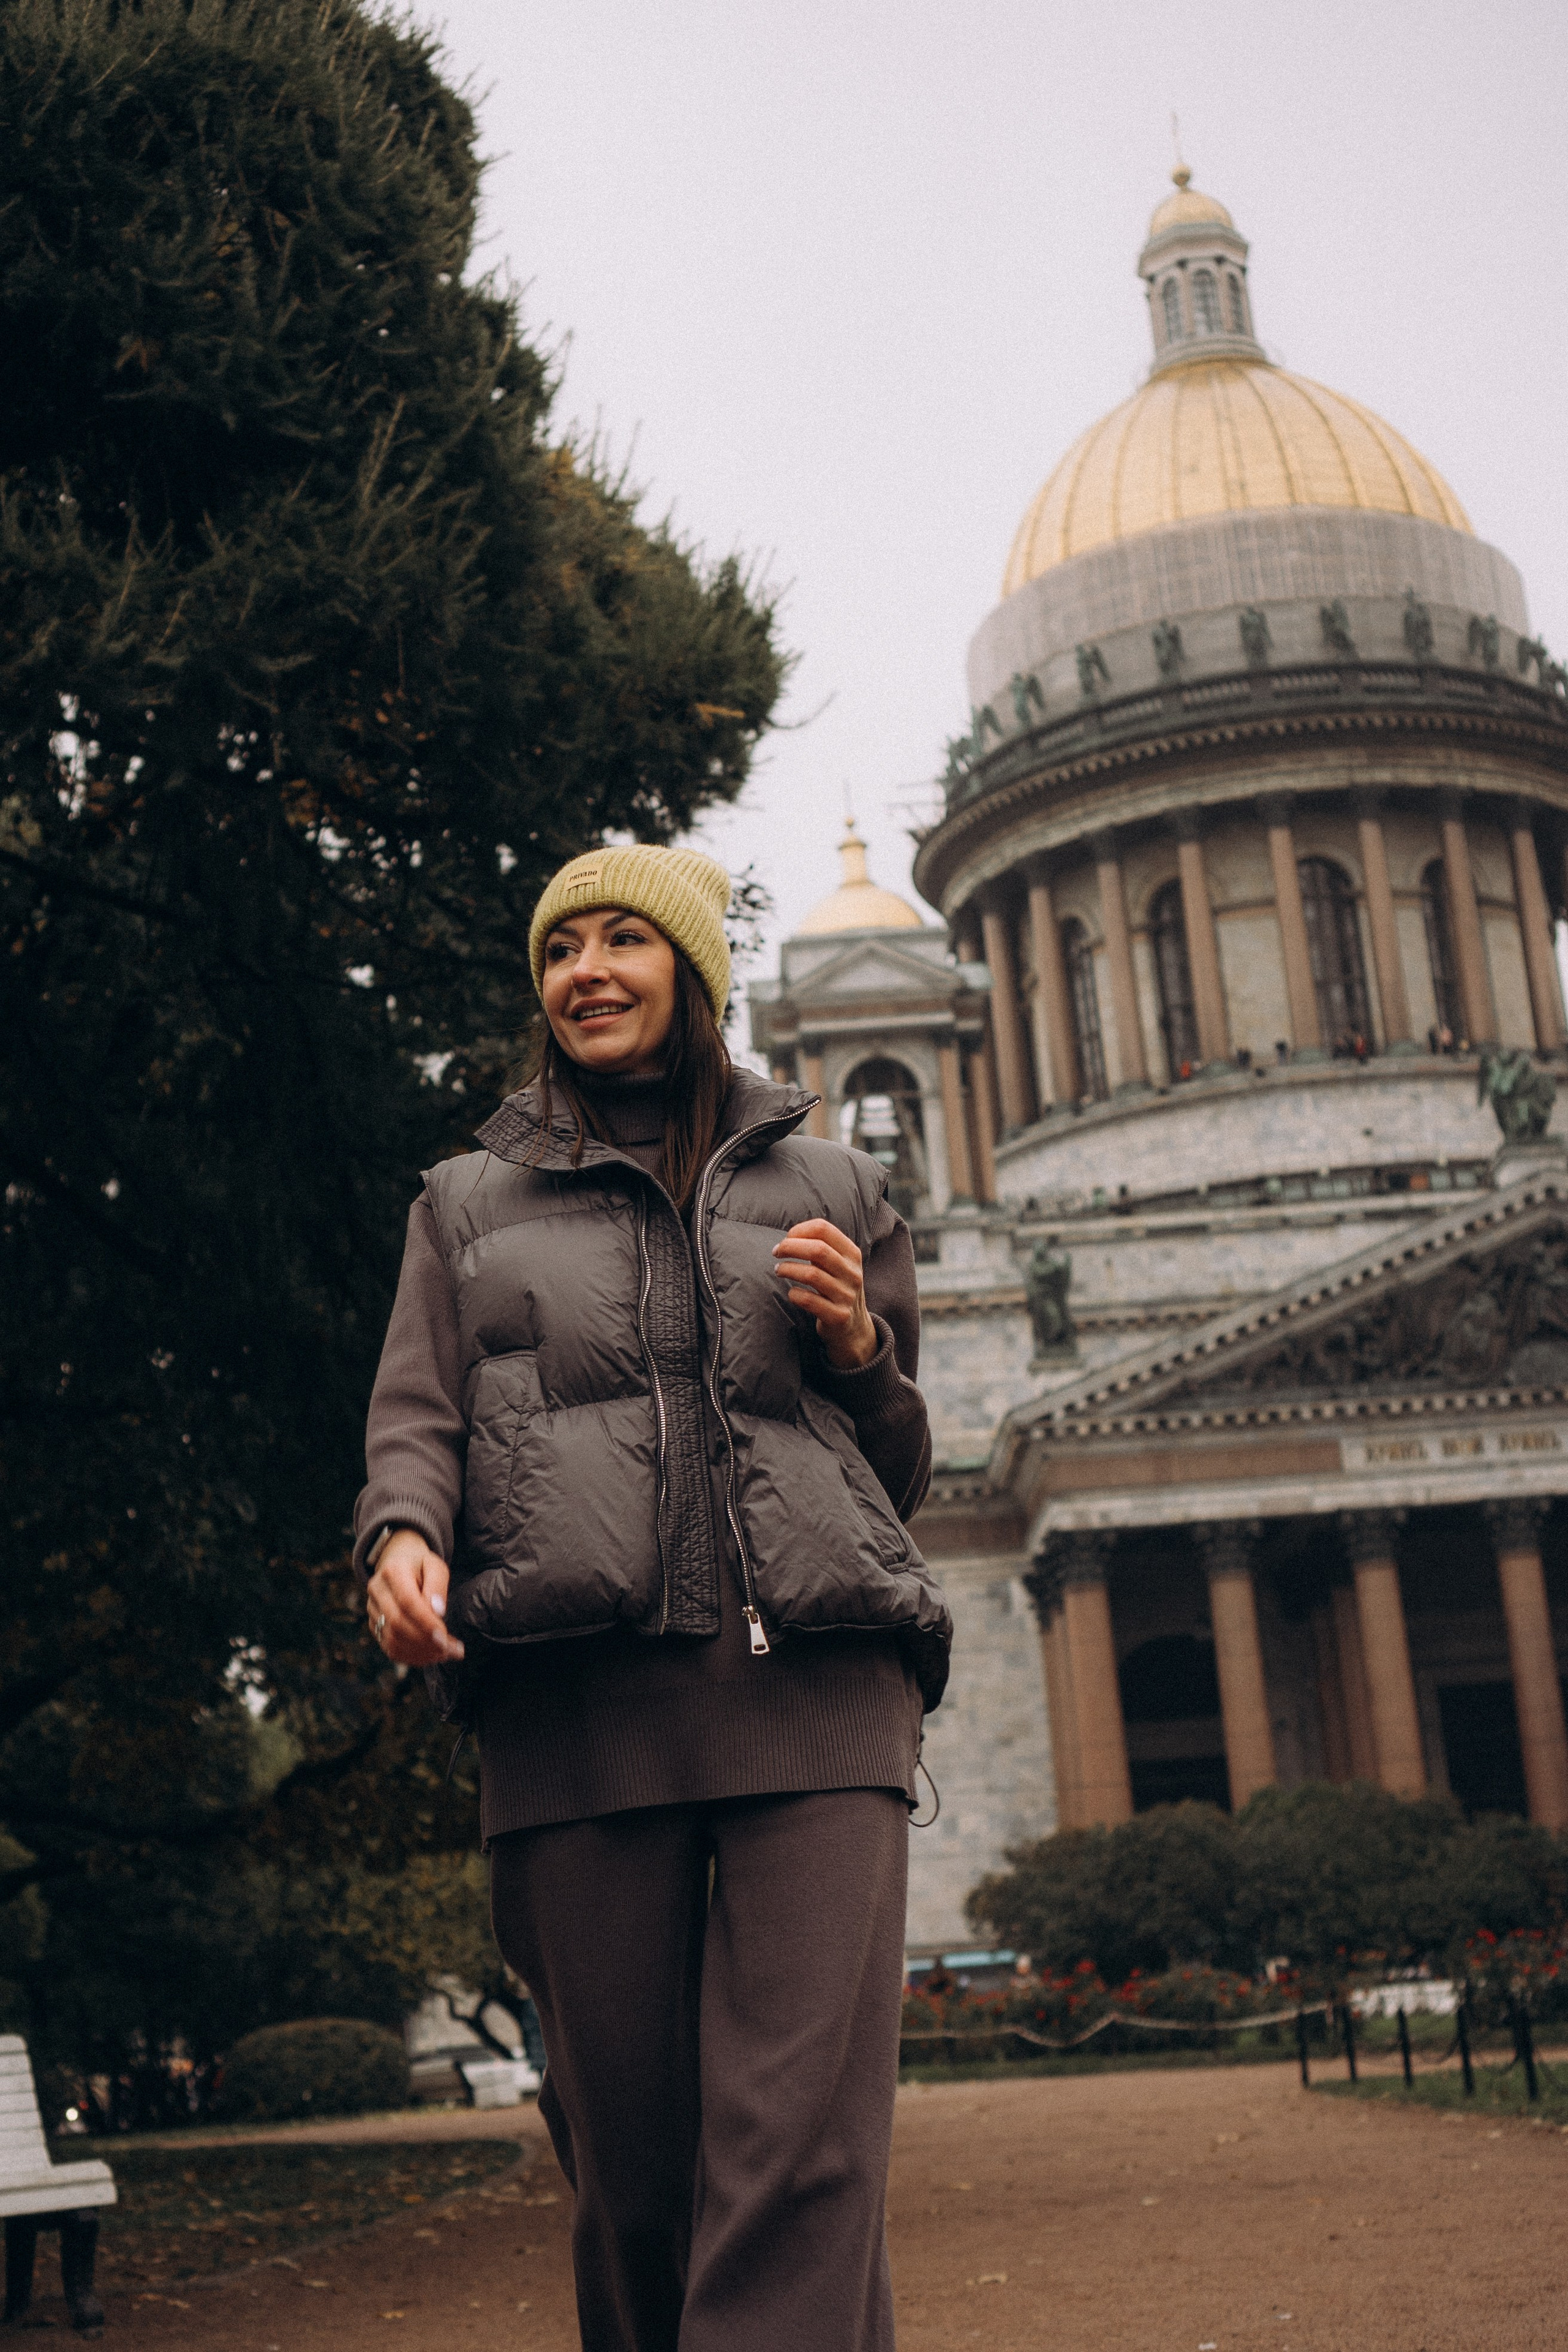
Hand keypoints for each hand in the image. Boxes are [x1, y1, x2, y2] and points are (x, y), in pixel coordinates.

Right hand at [366, 1530, 464, 1667]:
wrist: (398, 1561)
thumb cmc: (421, 1565)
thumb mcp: (435, 1566)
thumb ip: (437, 1586)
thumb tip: (438, 1612)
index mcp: (393, 1571)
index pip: (407, 1602)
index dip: (425, 1623)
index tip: (445, 1637)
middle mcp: (377, 1590)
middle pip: (397, 1623)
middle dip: (425, 1641)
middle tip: (451, 1650)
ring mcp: (372, 1608)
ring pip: (391, 1639)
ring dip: (419, 1652)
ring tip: (444, 1654)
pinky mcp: (373, 1623)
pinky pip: (389, 1647)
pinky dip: (410, 1656)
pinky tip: (429, 1656)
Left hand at [773, 1218, 878, 1369]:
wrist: (854, 1327)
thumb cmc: (837, 1288)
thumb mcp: (838, 1265)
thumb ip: (820, 1248)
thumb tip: (790, 1237)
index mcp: (852, 1254)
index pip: (824, 1229)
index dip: (800, 1230)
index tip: (787, 1238)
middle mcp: (852, 1273)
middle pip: (818, 1249)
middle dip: (790, 1247)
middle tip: (776, 1252)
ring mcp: (847, 1295)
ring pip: (811, 1275)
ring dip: (788, 1269)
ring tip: (779, 1270)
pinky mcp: (838, 1315)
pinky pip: (809, 1300)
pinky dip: (794, 1294)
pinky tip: (791, 1293)